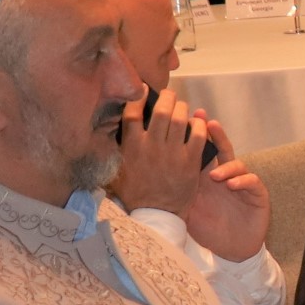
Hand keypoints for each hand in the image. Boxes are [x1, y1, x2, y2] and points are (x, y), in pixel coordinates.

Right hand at [114, 90, 208, 216]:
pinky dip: (199, 125)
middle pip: (161, 111)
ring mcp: (172, 153)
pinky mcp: (190, 162)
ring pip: (180, 119)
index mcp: (132, 147)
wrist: (156, 214)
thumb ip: (114, 150)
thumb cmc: (133, 194)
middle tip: (169, 96)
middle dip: (167, 98)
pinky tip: (198, 122)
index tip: (144, 89)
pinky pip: (198, 135)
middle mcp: (152, 146)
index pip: (133, 113)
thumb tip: (106, 133)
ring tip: (182, 106)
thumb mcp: (115, 171)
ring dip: (182, 108)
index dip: (139, 97)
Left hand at [183, 119, 270, 261]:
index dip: (196, 135)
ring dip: (226, 167)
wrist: (232, 249)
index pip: (201, 151)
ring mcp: (242, 183)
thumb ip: (175, 191)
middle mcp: (225, 176)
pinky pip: (251, 181)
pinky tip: (232, 186)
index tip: (187, 119)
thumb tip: (148, 175)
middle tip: (208, 122)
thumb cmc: (207, 229)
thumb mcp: (186, 208)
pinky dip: (242, 181)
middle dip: (215, 134)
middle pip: (221, 149)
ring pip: (237, 163)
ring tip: (215, 176)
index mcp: (206, 177)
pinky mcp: (257, 194)